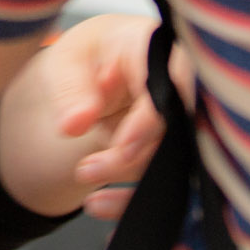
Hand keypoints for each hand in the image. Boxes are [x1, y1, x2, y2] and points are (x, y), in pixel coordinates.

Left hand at [0, 14, 186, 218]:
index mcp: (158, 46)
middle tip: (85, 170)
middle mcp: (182, 83)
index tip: (121, 146)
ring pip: (172, 162)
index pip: (171, 84)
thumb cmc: (89, 56)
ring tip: (83, 175)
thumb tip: (75, 124)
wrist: (100, 69)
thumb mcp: (67, 60)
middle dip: (132, 158)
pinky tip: (100, 204)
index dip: (151, 120)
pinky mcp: (174, 152)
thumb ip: (70, 90)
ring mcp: (182, 120)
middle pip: (176, 129)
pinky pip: (165, 183)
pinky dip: (132, 199)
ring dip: (128, 180)